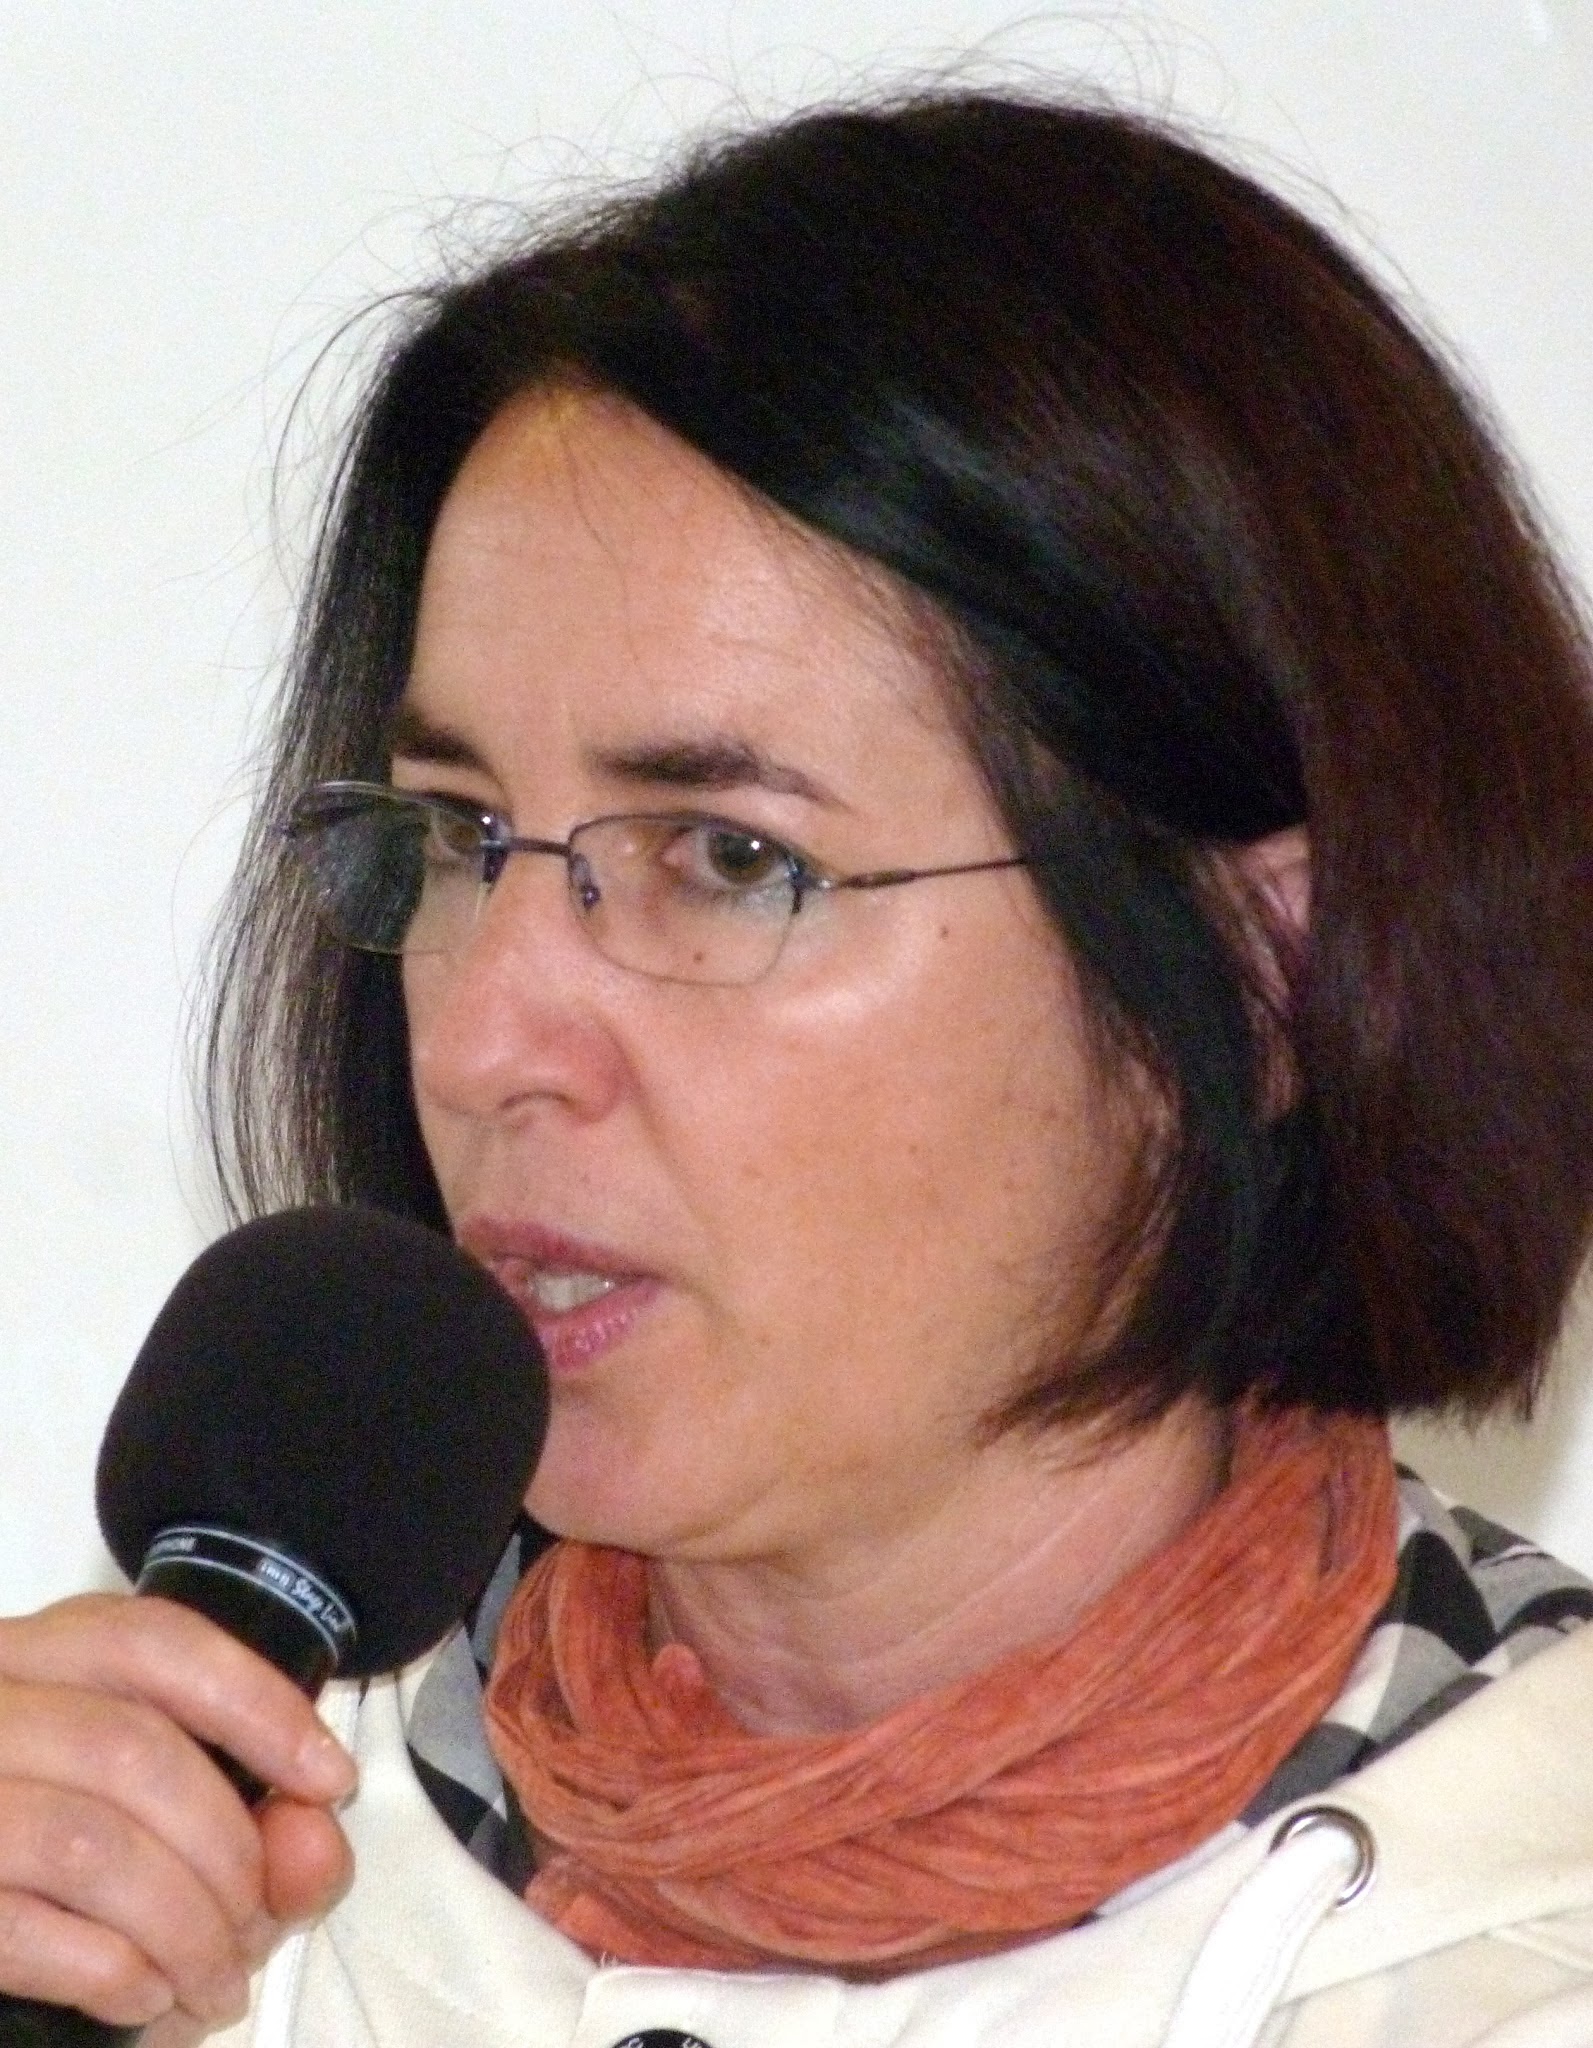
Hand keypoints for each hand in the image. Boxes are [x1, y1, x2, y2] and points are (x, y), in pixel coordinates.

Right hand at [0, 1593, 355, 2035]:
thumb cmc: (56, 1858)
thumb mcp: (158, 1817)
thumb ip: (260, 1830)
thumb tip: (316, 1844)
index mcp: (37, 1657)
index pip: (155, 1642)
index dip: (258, 1705)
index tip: (330, 1780)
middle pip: (134, 1751)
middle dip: (227, 1853)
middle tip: (260, 1928)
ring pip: (88, 1844)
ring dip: (182, 1929)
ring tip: (219, 1984)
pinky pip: (22, 1930)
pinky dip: (110, 1972)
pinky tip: (145, 1997)